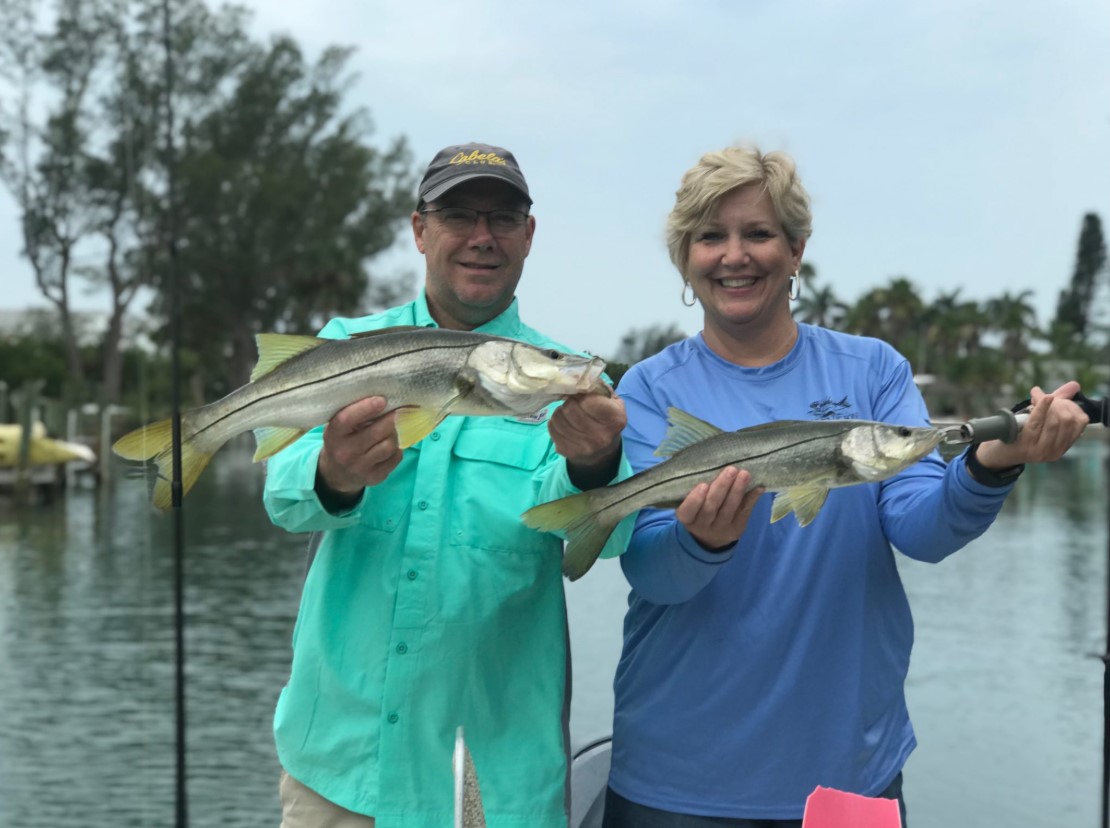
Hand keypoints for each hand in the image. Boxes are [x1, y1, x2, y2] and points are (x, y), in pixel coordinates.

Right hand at [317, 396, 402, 493]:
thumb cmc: (341, 440)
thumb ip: (354, 414)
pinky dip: (398, 448)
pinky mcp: (374, 478)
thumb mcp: (339, 427)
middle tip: (402, 409)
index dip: (365, 408)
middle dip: (392, 418)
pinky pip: (395, 458)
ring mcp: (360, 468)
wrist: (336, 474)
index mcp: (333, 435)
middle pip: (376, 432)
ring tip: (395, 427)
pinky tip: (392, 444)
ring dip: (396, 434)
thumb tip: (384, 396)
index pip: (347, 419)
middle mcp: (345, 453)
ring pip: (389, 446)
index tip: (382, 400)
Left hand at [548, 391, 625, 488]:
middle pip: (570, 408)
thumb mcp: (612, 401)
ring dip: (561, 411)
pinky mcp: (567, 451)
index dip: (581, 393)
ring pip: (558, 417)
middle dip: (570, 401)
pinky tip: (565, 423)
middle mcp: (600, 437)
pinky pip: (552, 427)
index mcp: (615, 420)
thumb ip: (597, 386)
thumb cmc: (607, 420)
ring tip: (569, 413)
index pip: (589, 400)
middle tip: (574, 402)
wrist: (602, 452)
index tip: (582, 394)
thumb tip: (576, 375)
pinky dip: (555, 421)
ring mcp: (583, 447)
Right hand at [677, 466, 763, 550]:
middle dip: (722, 487)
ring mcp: (720, 529)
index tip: (703, 485)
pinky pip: (744, 513)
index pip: (688, 510)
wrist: (708, 539)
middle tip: (730, 470)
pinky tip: (758, 488)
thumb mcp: (691, 506)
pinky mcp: (736, 530)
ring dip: (738, 490)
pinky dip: (752, 499)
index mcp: (687, 518)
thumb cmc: (698, 512)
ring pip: (729, 509)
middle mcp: (702, 526)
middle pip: (711, 507)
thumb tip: (713, 468)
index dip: (695, 499)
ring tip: (744, 474)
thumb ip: (697, 492)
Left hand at [974, 381, 1088, 467]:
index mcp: (1065, 445)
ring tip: (1037, 398)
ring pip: (1055, 420)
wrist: (998, 453)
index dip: (1071, 405)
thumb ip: (1059, 402)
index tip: (1058, 399)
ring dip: (1047, 404)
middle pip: (1068, 419)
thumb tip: (1075, 385)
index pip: (1080, 421)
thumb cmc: (1021, 432)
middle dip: (1058, 403)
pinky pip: (1037, 422)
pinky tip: (1044, 397)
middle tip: (1045, 398)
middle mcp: (1057, 451)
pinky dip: (1041, 407)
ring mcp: (1042, 451)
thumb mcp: (1042, 419)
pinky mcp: (1027, 446)